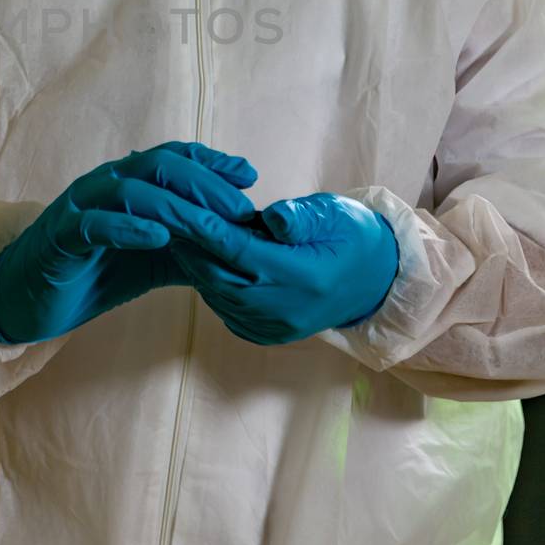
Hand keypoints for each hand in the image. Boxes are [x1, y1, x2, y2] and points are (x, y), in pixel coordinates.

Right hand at [0, 141, 258, 343]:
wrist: (29, 299)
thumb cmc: (93, 273)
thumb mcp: (153, 260)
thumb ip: (190, 247)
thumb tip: (241, 246)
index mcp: (127, 184)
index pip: (174, 158)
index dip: (212, 162)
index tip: (249, 176)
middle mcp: (104, 185)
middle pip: (159, 166)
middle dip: (204, 183)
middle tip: (238, 208)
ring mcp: (80, 208)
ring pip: (130, 190)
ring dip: (174, 206)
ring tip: (208, 226)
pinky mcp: (60, 237)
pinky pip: (93, 224)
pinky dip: (128, 227)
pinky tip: (157, 237)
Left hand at [172, 191, 399, 344]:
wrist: (376, 278)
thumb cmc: (350, 235)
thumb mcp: (333, 214)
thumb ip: (300, 216)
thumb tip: (271, 218)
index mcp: (303, 275)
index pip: (240, 250)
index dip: (206, 229)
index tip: (180, 208)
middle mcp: (287, 308)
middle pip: (222, 278)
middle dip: (192, 251)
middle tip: (169, 223)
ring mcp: (279, 327)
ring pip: (221, 298)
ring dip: (197, 270)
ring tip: (179, 242)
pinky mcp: (272, 335)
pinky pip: (229, 314)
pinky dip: (211, 289)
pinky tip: (202, 268)